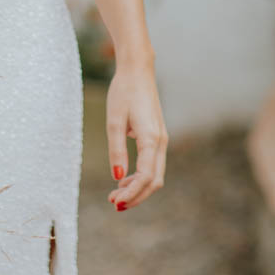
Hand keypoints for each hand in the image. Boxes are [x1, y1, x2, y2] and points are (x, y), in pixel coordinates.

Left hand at [105, 62, 167, 210]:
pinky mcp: (157, 136)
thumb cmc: (124, 92)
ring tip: (116, 194)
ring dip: (138, 188)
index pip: (145, 177)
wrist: (137, 71)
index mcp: (151, 139)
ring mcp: (161, 140)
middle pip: (154, 181)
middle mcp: (161, 142)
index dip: (132, 193)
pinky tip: (124, 178)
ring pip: (155, 174)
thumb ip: (116, 149)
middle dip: (136, 196)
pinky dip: (140, 176)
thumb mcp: (114, 121)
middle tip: (114, 203)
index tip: (115, 202)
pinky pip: (152, 164)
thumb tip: (117, 176)